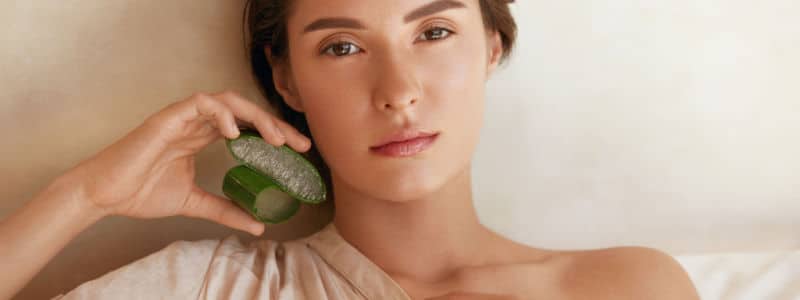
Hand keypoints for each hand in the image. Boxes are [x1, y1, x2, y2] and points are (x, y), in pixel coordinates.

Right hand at [63, 91, 310, 235]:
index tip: (300, 150)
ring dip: (255, 116)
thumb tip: (257, 226)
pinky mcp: (168, 117)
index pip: (248, 127)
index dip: (275, 134)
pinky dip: (221, 113)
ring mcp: (183, 117)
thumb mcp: (194, 203)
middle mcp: (197, 123)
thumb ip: (225, 210)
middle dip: (276, 124)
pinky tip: (235, 133)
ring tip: (275, 139)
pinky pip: (200, 103)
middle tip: (299, 143)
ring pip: (228, 101)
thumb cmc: (142, 192)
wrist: (106, 195)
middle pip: (245, 111)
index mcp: (204, 136)